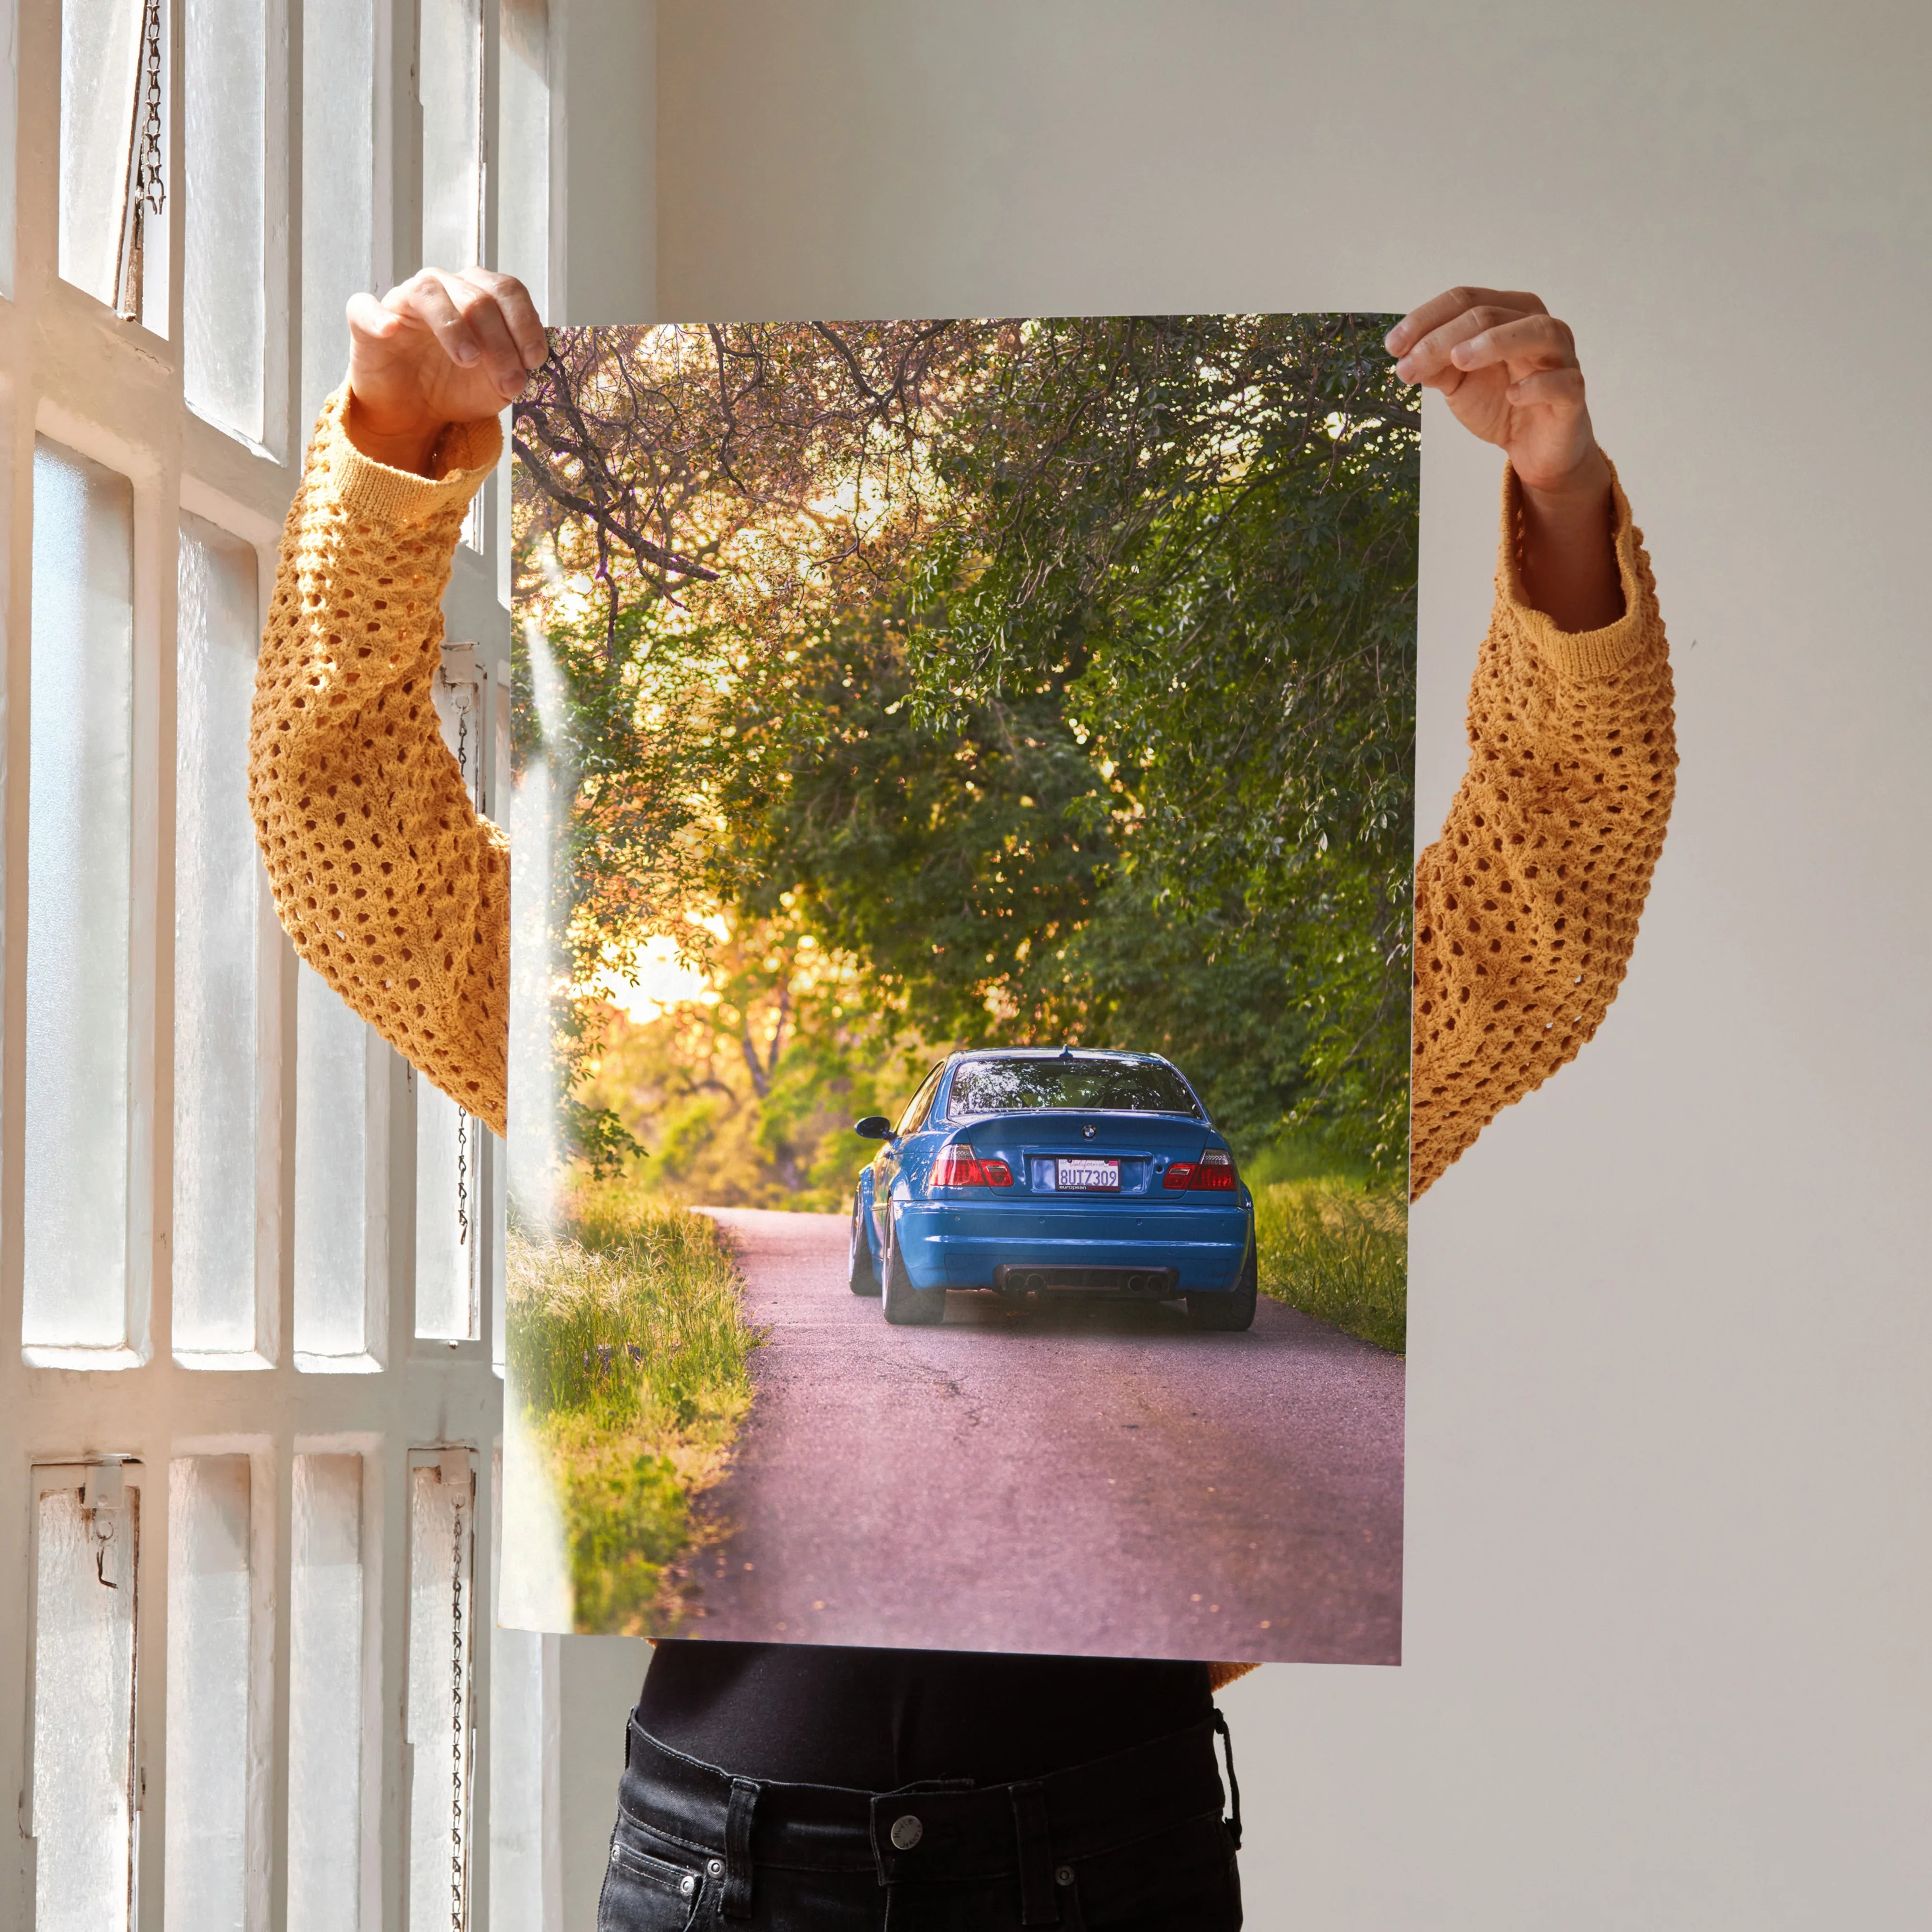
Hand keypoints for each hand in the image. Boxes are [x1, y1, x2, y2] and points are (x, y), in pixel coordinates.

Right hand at [344, 267, 547, 474]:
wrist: (414, 412)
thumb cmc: (457, 387)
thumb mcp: (496, 384)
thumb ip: (515, 368)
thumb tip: (531, 363)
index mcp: (478, 295)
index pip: (507, 291)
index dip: (525, 323)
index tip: (535, 360)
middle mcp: (443, 288)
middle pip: (477, 297)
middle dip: (500, 343)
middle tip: (510, 382)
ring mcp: (404, 300)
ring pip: (430, 293)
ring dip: (454, 327)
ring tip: (469, 360)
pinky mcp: (366, 320)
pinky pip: (366, 307)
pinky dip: (378, 316)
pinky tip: (391, 330)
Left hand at [1389, 287, 1621, 628]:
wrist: (1533, 447)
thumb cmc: (1499, 402)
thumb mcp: (1458, 382)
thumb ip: (1436, 364)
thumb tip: (1405, 354)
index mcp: (1508, 314)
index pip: (1466, 299)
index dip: (1426, 319)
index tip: (1392, 346)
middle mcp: (1538, 326)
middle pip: (1491, 314)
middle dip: (1444, 338)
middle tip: (1409, 365)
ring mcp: (1561, 357)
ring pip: (1537, 332)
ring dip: (1495, 342)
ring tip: (1458, 360)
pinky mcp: (1573, 394)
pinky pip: (1562, 382)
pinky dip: (1537, 385)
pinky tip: (1512, 395)